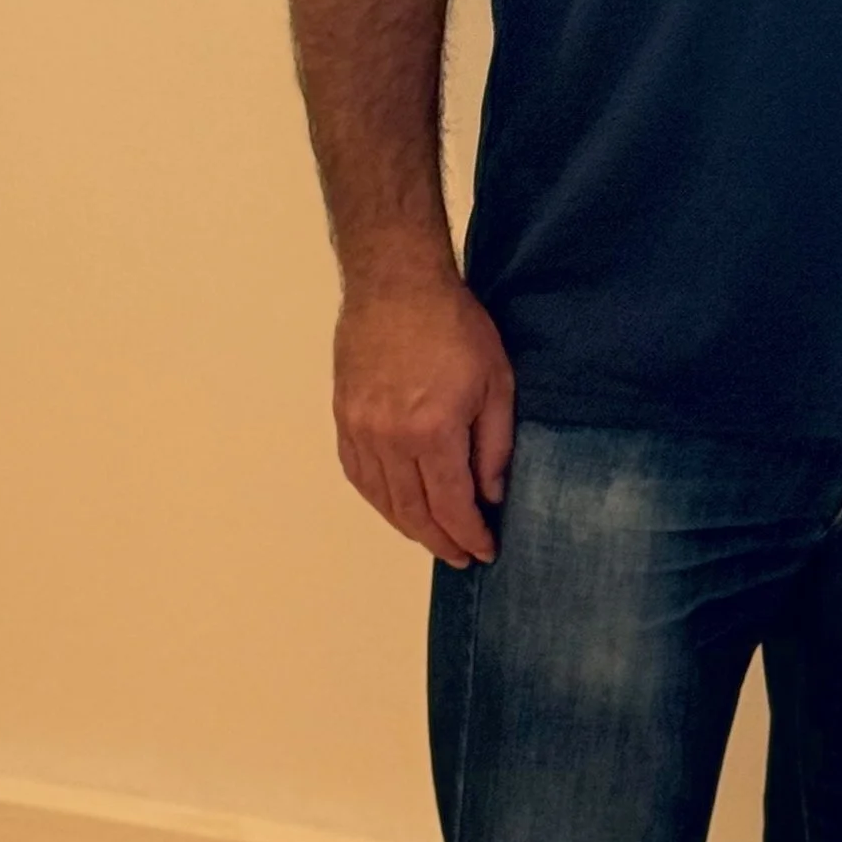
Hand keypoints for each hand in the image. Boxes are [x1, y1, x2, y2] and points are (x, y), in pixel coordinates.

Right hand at [333, 272, 515, 565]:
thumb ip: (495, 446)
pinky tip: (397, 507)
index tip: (486, 551)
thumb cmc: (456, 326)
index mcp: (432, 432)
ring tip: (434, 538)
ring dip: (409, 527)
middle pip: (413, 512)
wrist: (396, 285)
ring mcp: (361, 431)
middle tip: (462, 557)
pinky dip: (379, 500)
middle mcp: (390, 440)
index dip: (469, 534)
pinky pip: (359, 476)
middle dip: (441, 541)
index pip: (451, 505)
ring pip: (383, 499)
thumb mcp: (497, 382)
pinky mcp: (344, 419)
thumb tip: (492, 495)